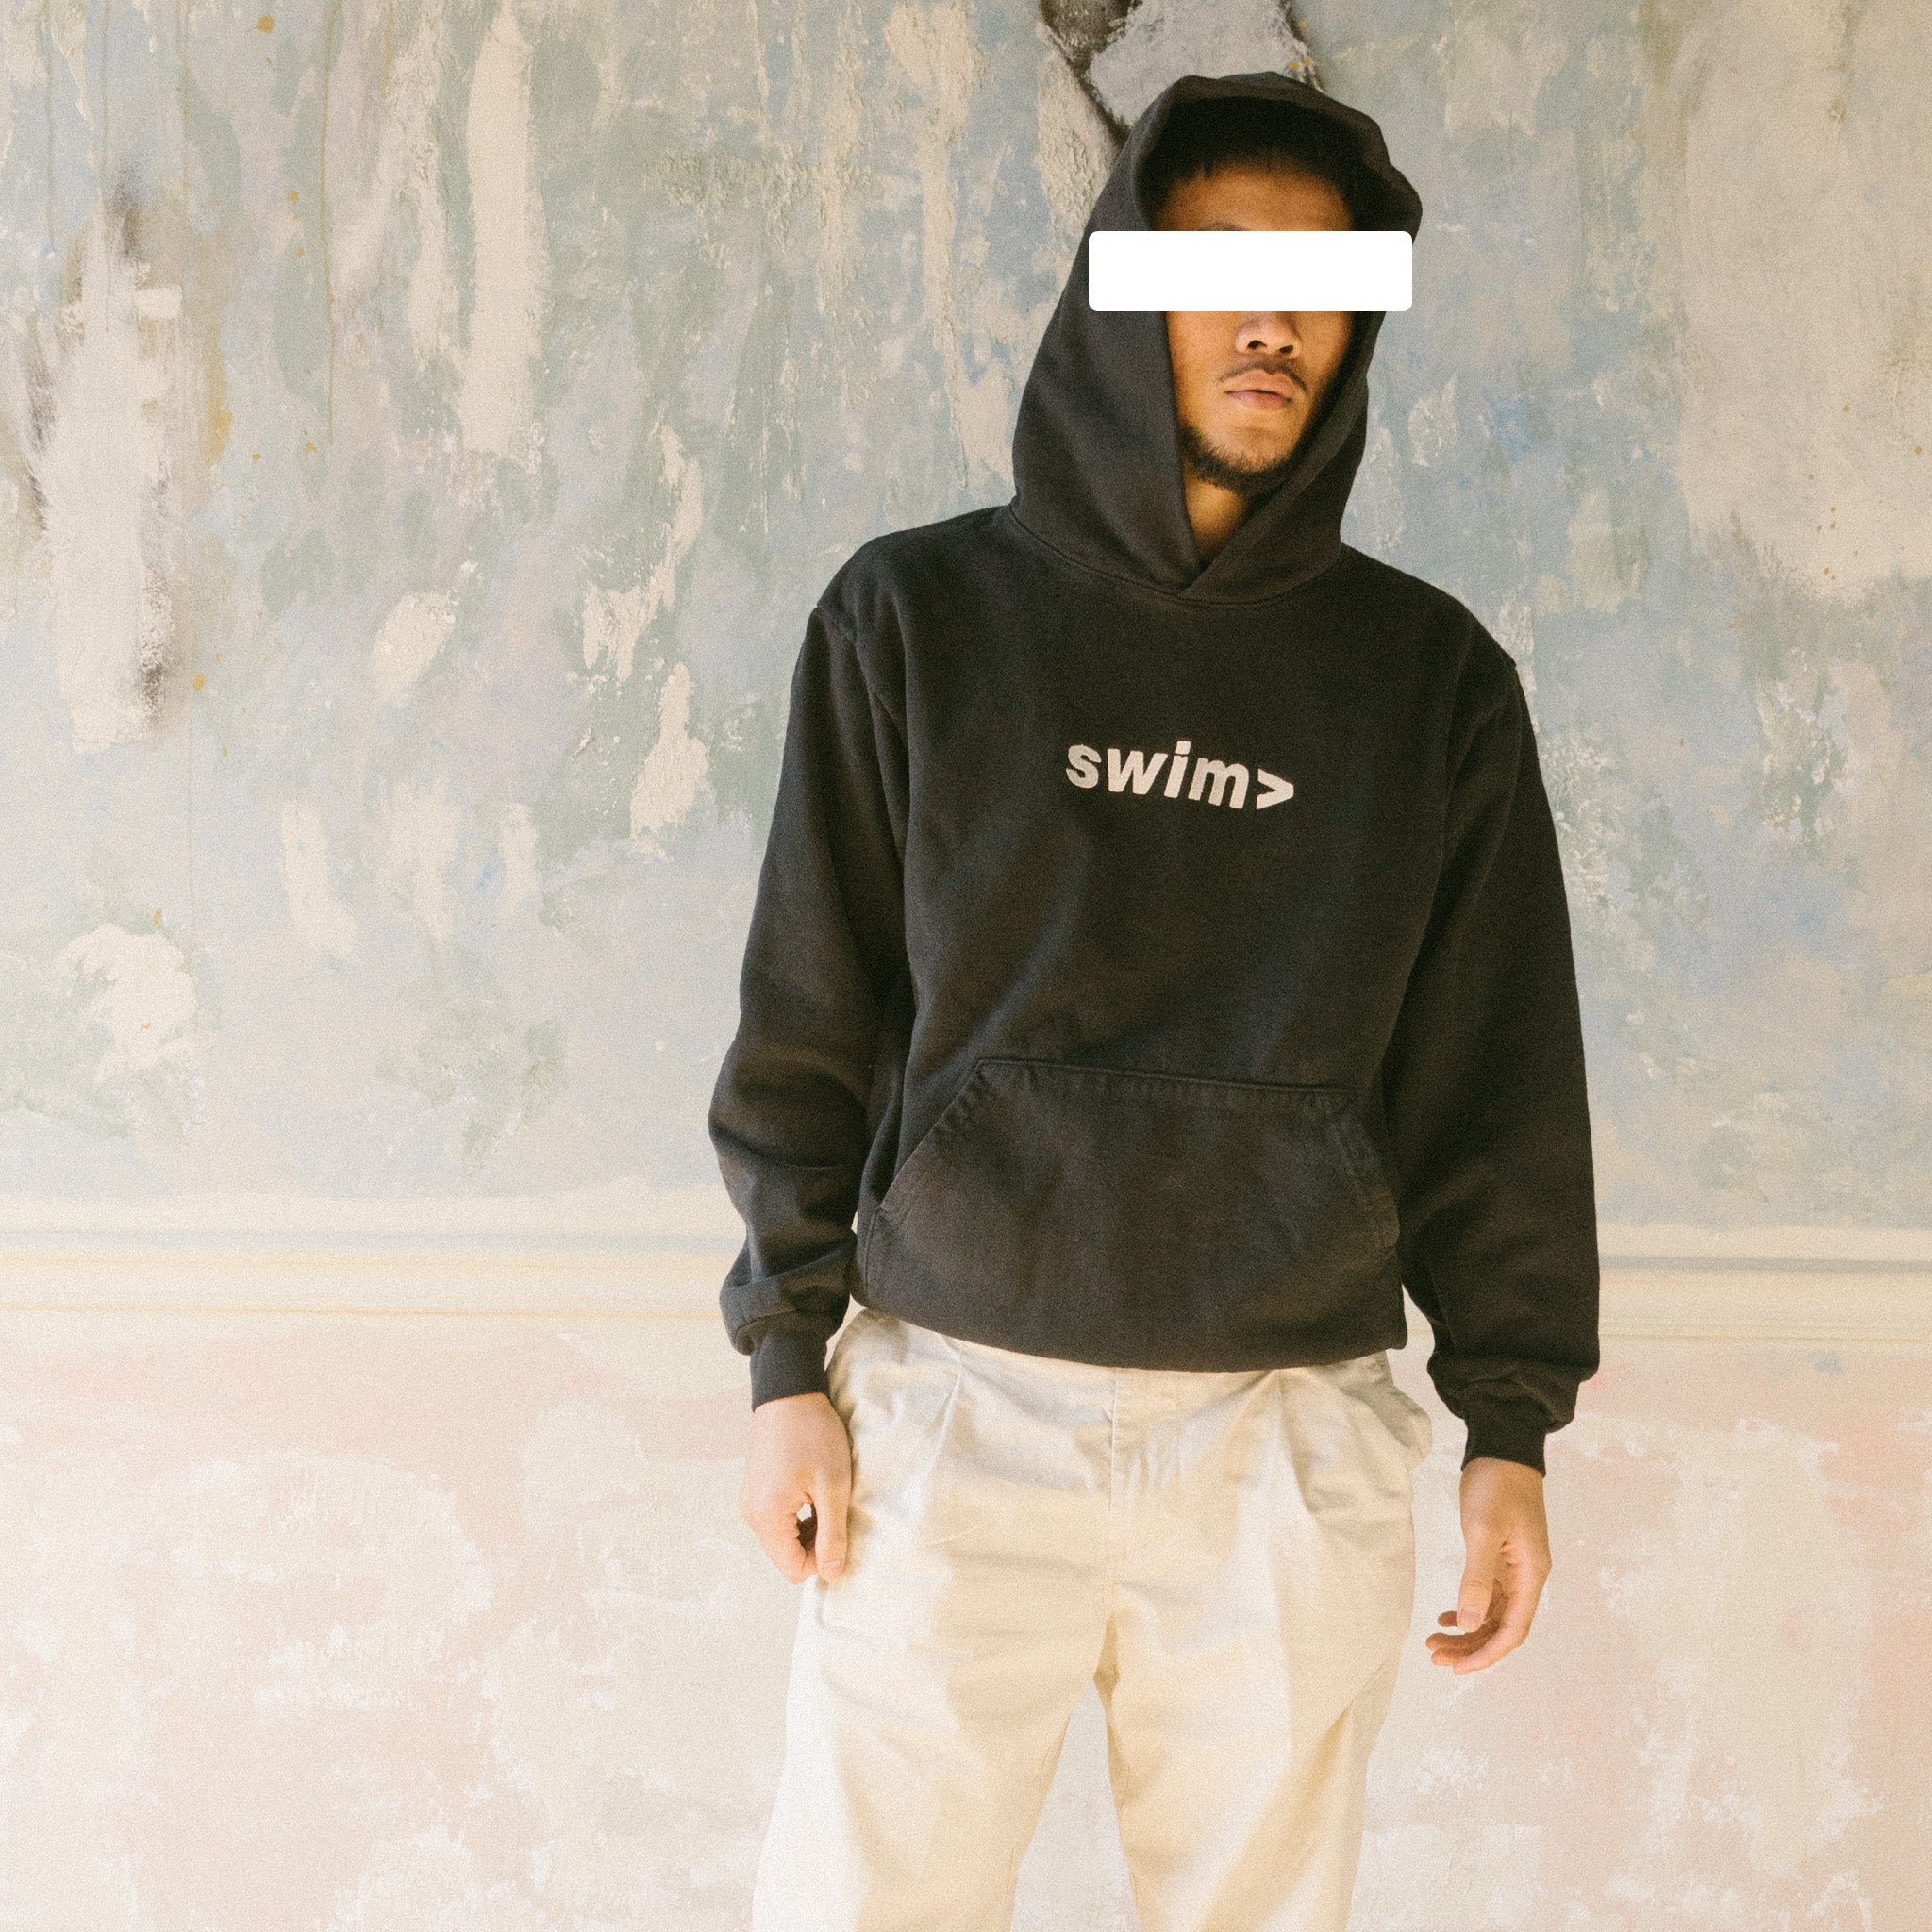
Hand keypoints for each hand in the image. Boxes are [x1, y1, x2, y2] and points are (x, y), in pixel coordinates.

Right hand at [740, 1391, 852, 1582]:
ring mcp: (750, 1501)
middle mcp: (751, 1514)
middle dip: (815, 1543)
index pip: (793, 1569)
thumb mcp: (833, 1486)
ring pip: (783, 1538)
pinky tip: (813, 1490)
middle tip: (836, 1510)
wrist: (789, 1391)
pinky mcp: (755, 1489)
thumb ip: (832, 1535)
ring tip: (825, 1497)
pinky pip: (777, 1519)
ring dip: (808, 1528)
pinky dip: (798, 1515)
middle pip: (786, 1555)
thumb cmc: (813, 1434)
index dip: (822, 1559)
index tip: (840, 1529)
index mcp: (767, 1517)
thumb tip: (832, 1575)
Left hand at [1425, 1455, 1551, 1673]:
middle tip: (1434, 1656)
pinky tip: (1447, 1616)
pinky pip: (1487, 1595)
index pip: (1513, 1630)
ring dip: (1467, 1631)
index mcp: (1531, 1575)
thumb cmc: (1496, 1485)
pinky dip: (1468, 1609)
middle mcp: (1527, 1577)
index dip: (1486, 1654)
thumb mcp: (1483, 1530)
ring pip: (1492, 1613)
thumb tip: (1469, 1624)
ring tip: (1434, 1641)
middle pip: (1502, 1627)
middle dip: (1471, 1647)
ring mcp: (1516, 1568)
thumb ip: (1477, 1577)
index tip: (1457, 1669)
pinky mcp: (1502, 1557)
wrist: (1503, 1450)